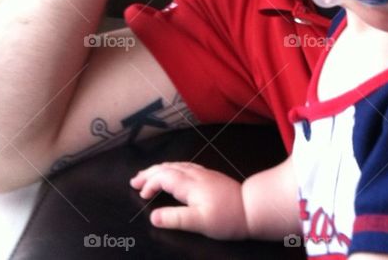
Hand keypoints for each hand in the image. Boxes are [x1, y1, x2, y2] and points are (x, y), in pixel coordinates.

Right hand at [130, 162, 248, 239]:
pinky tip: (173, 172)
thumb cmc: (227, 218)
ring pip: (176, 165)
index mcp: (190, 184)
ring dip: (160, 169)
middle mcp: (195, 174)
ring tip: (148, 174)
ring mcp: (203, 173)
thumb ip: (174, 218)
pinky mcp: (210, 176)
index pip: (163, 177)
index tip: (141, 195)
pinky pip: (185, 166)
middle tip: (134, 180)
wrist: (252, 208)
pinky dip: (172, 168)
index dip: (150, 184)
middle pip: (167, 168)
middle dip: (149, 172)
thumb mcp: (198, 223)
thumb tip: (152, 216)